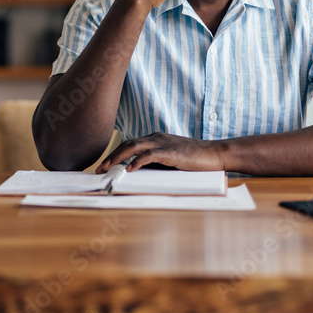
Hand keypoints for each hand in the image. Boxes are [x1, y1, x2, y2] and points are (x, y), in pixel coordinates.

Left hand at [96, 133, 224, 172]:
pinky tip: (129, 169)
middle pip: (128, 144)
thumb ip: (154, 163)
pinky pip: (150, 155)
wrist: (213, 154)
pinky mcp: (170, 152)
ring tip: (108, 169)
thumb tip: (135, 174)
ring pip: (134, 147)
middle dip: (111, 156)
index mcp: (155, 139)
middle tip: (100, 169)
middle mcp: (156, 138)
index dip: (115, 154)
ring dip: (118, 157)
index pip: (130, 144)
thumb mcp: (169, 160)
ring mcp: (163, 143)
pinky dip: (137, 161)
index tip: (104, 165)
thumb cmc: (192, 160)